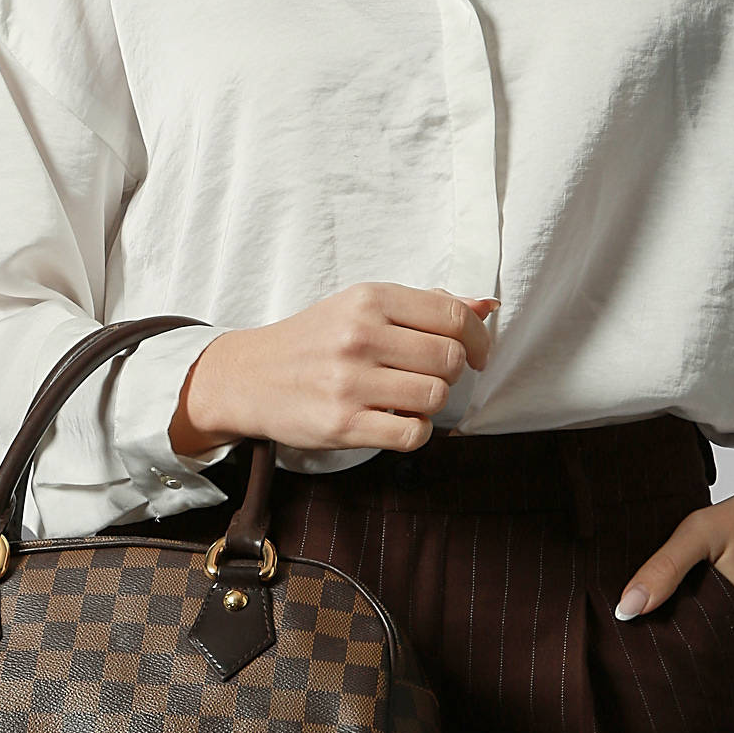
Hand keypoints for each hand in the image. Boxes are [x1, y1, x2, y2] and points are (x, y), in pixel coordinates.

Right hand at [170, 282, 500, 457]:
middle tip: (429, 377)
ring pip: (435, 397)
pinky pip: (412, 433)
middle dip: (450, 373)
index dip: (477, 339)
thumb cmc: (312, 342)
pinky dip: (415, 431)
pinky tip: (397, 420)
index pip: (451, 315)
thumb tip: (485, 306)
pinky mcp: (343, 424)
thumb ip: (423, 306)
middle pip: (449, 359)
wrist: (248, 377)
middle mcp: (360, 336)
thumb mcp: (360, 308)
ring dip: (430, 403)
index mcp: (369, 299)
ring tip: (405, 397)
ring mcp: (351, 382)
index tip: (475, 355)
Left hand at [612, 474, 733, 671]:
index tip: (639, 647)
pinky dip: (733, 656)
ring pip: (728, 671)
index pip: (680, 657)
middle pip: (703, 669)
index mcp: (728, 616)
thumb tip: (627, 609)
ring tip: (686, 641)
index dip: (657, 654)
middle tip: (659, 646)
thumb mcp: (703, 530)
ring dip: (707, 661)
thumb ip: (664, 568)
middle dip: (680, 662)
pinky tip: (719, 635)